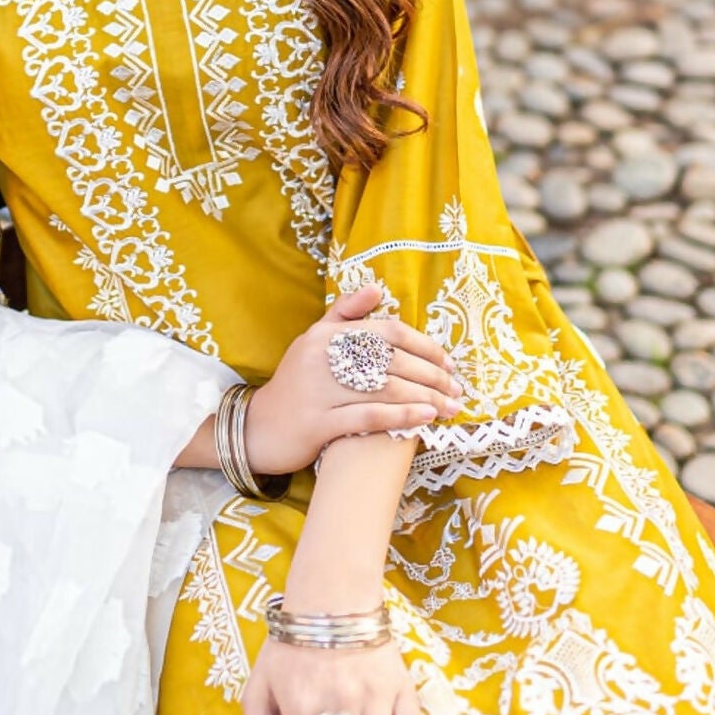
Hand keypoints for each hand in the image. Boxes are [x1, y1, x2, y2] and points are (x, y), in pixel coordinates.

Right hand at [243, 284, 461, 477]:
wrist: (258, 427)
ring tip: (450, 408)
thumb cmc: (296, 383)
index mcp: (327, 334)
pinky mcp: (318, 423)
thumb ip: (345, 313)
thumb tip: (377, 287)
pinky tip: (425, 421)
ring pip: (385, 389)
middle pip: (392, 361)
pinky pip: (368, 416)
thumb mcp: (314, 340)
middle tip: (457, 391)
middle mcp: (323, 357)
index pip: (386, 331)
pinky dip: (401, 417)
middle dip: (432, 376)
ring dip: (426, 398)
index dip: (423, 345)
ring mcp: (319, 390)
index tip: (448, 363)